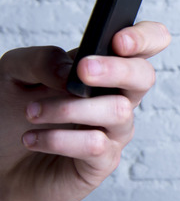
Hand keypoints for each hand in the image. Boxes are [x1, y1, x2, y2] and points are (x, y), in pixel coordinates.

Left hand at [0, 21, 169, 200]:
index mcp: (101, 67)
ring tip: (31, 112)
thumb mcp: (14, 72)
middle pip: (144, 77)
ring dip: (68, 108)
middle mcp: (115, 97)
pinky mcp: (103, 162)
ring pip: (118, 111)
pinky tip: (32, 138)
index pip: (144, 45)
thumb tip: (69, 70)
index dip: (144, 38)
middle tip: (83, 71)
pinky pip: (95, 145)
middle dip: (117, 70)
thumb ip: (41, 60)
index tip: (119, 41)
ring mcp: (113, 130)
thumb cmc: (11, 112)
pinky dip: (58, 139)